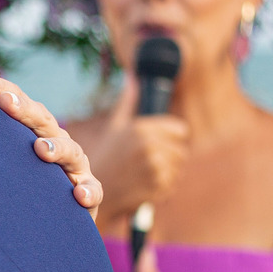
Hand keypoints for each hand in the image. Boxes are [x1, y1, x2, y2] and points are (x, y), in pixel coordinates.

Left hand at [0, 73, 101, 217]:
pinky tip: (79, 195)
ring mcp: (74, 167)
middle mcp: (54, 142)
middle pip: (42, 121)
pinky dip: (88, 191)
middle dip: (24, 110)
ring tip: (40, 150)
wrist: (47, 219)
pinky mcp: (87, 194)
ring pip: (71, 152)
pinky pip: (92, 191)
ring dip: (56, 149)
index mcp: (31, 129)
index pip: (16, 105)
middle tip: (4, 102)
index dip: (0, 91)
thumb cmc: (13, 180)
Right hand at [87, 75, 189, 223]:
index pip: (180, 129)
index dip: (171, 137)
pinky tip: (142, 185)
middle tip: (145, 163)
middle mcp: (150, 145)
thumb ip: (128, 102)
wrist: (90, 193)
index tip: (158, 145)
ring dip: (166, 172)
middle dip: (168, 156)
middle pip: (181, 150)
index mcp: (141, 128)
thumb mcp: (114, 127)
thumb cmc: (104, 158)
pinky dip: (162, 187)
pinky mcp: (158, 186)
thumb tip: (133, 77)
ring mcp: (156, 167)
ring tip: (142, 174)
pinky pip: (173, 184)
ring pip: (178, 168)